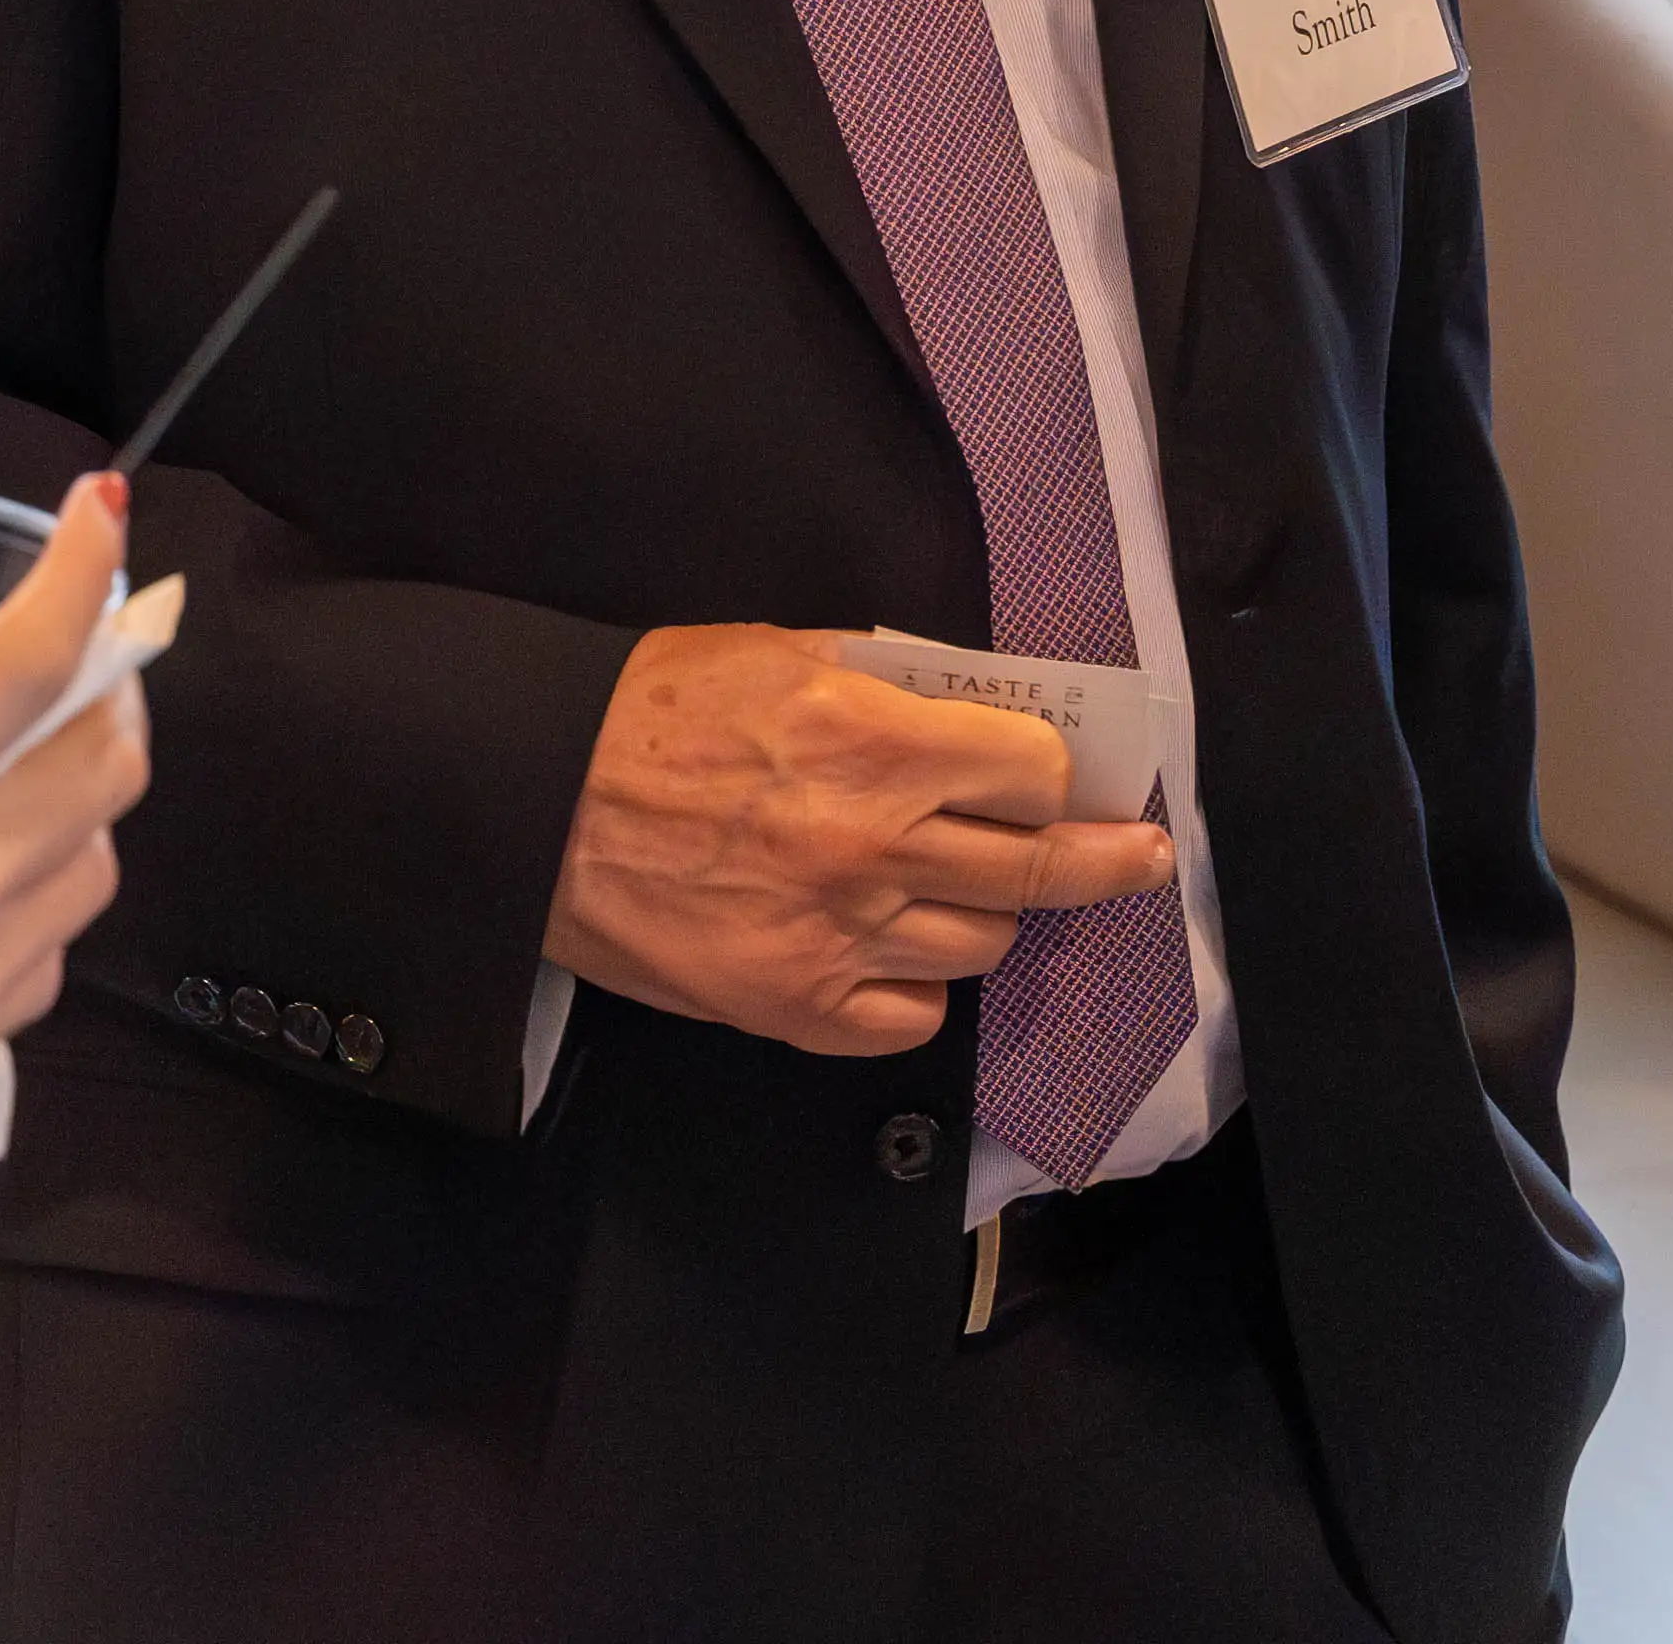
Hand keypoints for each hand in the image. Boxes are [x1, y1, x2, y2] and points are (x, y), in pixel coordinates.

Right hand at [0, 481, 146, 1362]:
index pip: (20, 673)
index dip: (82, 578)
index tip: (107, 509)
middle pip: (107, 766)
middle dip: (116, 691)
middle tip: (84, 654)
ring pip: (99, 863)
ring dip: (95, 800)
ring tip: (55, 764)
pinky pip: (56, 954)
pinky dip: (52, 901)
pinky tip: (3, 888)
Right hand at [543, 626, 1174, 1058]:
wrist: (535, 803)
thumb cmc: (648, 714)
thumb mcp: (779, 654)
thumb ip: (887, 688)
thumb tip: (976, 715)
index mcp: (871, 743)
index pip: (1034, 773)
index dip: (1059, 773)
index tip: (1074, 778)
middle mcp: (870, 846)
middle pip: (1038, 870)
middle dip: (1104, 861)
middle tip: (1137, 858)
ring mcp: (836, 936)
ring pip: (982, 946)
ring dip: (987, 915)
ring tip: (961, 888)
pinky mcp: (793, 1006)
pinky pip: (910, 1017)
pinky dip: (916, 988)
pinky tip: (894, 951)